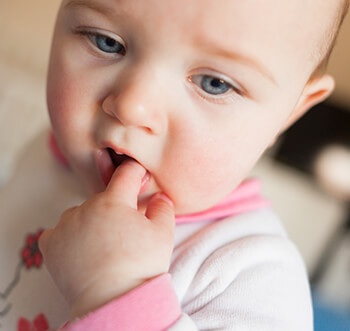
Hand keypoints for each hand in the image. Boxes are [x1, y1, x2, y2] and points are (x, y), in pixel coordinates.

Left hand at [39, 160, 174, 319]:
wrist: (114, 301)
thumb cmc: (141, 266)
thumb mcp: (163, 233)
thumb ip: (163, 207)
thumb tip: (160, 196)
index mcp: (113, 201)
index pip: (126, 174)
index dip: (136, 173)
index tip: (139, 177)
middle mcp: (85, 207)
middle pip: (104, 198)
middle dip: (116, 208)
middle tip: (125, 230)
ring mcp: (65, 225)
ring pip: (82, 213)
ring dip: (92, 220)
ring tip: (103, 244)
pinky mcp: (51, 244)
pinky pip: (61, 230)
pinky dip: (71, 235)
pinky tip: (82, 249)